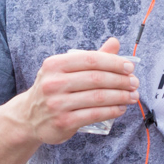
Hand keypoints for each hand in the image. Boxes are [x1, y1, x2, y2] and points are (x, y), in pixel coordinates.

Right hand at [16, 38, 138, 143]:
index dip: (114, 62)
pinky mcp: (63, 122)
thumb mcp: (66, 70)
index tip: (129, 67)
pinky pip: (94, 115)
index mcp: (55, 64)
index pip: (90, 59)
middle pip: (96, 78)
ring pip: (98, 97)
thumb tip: (115, 42)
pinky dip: (111, 111)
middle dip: (121, 80)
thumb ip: (91, 57)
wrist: (29, 117)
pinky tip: (120, 109)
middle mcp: (54, 82)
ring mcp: (57, 103)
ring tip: (132, 96)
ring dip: (120, 97)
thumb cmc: (53, 89)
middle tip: (134, 83)